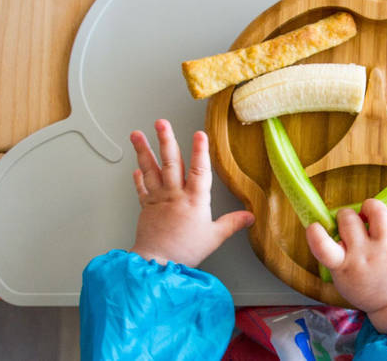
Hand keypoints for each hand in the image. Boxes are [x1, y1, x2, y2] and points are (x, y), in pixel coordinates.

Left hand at [129, 119, 254, 266]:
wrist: (157, 263)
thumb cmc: (185, 251)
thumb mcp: (214, 237)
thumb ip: (232, 223)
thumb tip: (250, 216)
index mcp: (195, 200)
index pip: (199, 170)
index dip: (200, 151)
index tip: (199, 134)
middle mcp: (175, 195)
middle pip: (171, 162)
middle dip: (166, 140)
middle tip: (161, 123)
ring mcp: (158, 199)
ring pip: (151, 170)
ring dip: (144, 150)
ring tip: (137, 134)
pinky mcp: (146, 207)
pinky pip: (141, 188)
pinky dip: (138, 176)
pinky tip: (136, 166)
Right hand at [306, 198, 386, 334]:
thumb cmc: (361, 282)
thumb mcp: (340, 275)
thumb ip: (333, 251)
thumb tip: (331, 220)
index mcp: (342, 265)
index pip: (324, 249)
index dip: (316, 235)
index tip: (313, 227)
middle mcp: (364, 255)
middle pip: (349, 219)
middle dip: (345, 215)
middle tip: (349, 223)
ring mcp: (385, 248)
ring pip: (378, 212)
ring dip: (370, 206)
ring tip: (368, 214)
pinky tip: (384, 224)